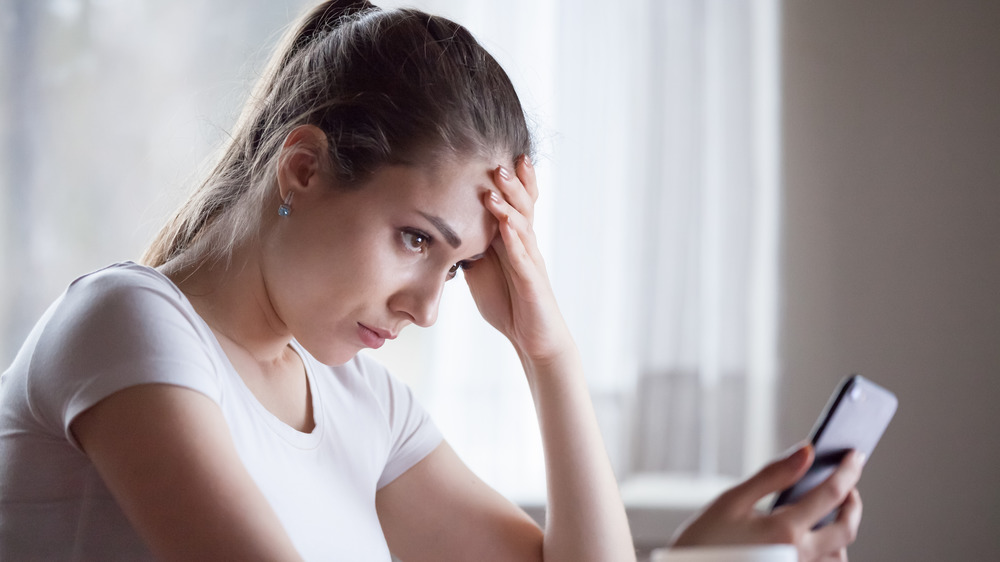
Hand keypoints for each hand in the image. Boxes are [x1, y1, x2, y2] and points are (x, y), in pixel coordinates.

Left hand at [463, 156, 572, 363]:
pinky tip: (506, 226)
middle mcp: (525, 245)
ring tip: (498, 184)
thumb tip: (442, 230)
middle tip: (498, 159)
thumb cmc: (509, 303)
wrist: (533, 338)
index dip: (509, 180)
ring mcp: (530, 261)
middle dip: (511, 182)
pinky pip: (524, 257)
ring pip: (523, 225)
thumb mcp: (481, 270)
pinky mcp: (532, 282)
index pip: (513, 203)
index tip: (496, 153)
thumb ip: (469, 248)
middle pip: (522, 205)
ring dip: (510, 204)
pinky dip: (514, 240)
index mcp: (513, 240)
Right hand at [671, 445, 864, 561]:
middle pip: (846, 529)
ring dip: (841, 532)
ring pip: (839, 555)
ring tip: (830, 514)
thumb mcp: (731, 500)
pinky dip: (827, 553)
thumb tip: (805, 452)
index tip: (854, 455)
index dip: (847, 471)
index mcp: (784, 530)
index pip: (831, 494)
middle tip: (849, 486)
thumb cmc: (703, 541)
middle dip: (854, 503)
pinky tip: (814, 540)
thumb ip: (772, 475)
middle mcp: (798, 556)